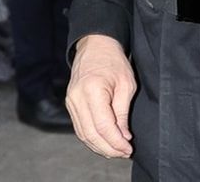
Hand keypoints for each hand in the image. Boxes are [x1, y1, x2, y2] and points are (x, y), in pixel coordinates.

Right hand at [66, 34, 135, 157]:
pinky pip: (80, 127)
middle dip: (108, 148)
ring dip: (99, 146)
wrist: (96, 45)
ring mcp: (71, 102)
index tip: (128, 148)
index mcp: (92, 90)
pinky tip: (104, 143)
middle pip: (90, 134)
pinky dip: (92, 138)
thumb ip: (123, 111)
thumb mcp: (126, 83)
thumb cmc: (114, 60)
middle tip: (123, 154)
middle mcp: (77, 99)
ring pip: (83, 134)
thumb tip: (123, 136)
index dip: (116, 141)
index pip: (103, 125)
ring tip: (116, 152)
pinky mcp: (70, 104)